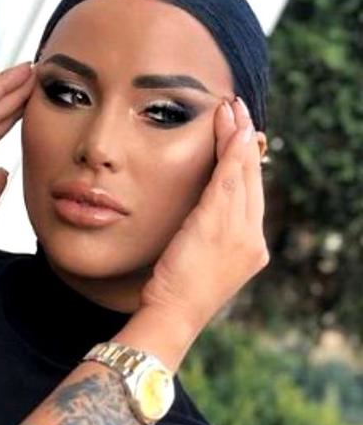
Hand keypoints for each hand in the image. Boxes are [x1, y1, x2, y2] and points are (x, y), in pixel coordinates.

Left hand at [138, 97, 269, 344]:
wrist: (172, 316)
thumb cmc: (175, 293)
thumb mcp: (197, 261)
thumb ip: (206, 235)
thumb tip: (199, 214)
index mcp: (249, 247)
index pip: (250, 195)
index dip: (244, 162)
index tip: (239, 134)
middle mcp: (252, 238)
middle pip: (250, 179)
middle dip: (244, 141)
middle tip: (237, 109)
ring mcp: (240, 233)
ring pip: (241, 174)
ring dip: (236, 137)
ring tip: (231, 109)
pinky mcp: (220, 227)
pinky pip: (228, 181)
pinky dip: (229, 153)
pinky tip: (229, 131)